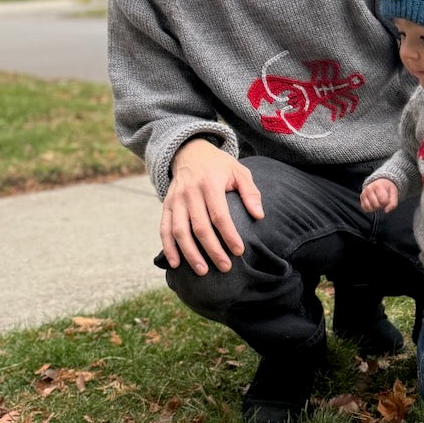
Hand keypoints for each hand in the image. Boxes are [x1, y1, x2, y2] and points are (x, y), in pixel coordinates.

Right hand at [160, 138, 263, 274]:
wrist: (190, 152)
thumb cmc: (220, 166)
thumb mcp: (239, 171)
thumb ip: (250, 192)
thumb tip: (259, 216)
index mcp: (210, 184)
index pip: (219, 215)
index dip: (229, 235)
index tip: (239, 251)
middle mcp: (190, 192)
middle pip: (199, 227)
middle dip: (212, 250)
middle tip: (225, 267)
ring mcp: (175, 200)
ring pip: (179, 231)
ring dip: (190, 253)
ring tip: (202, 271)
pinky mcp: (166, 205)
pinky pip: (164, 228)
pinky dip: (168, 247)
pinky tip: (176, 264)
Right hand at [360, 179, 399, 212]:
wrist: (380, 183)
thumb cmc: (387, 188)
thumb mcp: (394, 194)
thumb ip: (393, 203)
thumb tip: (386, 211)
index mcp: (378, 186)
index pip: (383, 201)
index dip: (387, 202)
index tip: (387, 198)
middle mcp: (369, 189)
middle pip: (376, 205)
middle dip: (381, 205)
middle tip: (382, 200)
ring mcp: (363, 194)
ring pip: (370, 208)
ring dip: (376, 208)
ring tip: (378, 201)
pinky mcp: (361, 199)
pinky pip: (365, 209)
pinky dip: (370, 209)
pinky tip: (373, 204)